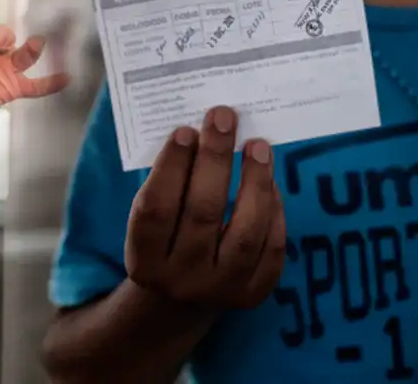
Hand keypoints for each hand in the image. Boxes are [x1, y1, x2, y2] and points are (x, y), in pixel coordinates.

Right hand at [125, 106, 285, 309]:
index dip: (170, 169)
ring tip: (259, 146)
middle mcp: (180, 279)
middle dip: (214, 160)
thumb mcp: (147, 221)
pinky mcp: (252, 294)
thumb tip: (198, 133)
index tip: (186, 130)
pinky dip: (273, 210)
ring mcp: (219, 290)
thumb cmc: (161, 240)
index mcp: (143, 260)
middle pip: (202, 214)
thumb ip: (165, 186)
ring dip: (254, 182)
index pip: (156, 210)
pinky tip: (269, 181)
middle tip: (223, 118)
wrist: (179, 299)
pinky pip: (271, 249)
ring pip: (245, 233)